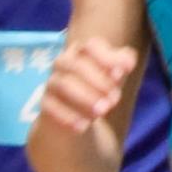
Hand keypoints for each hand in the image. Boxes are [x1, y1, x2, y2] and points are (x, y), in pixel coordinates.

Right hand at [34, 35, 138, 160]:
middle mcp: (64, 62)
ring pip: (63, 84)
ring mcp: (52, 82)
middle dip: (97, 81)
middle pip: (75, 64)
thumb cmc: (101, 85)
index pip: (92, 45)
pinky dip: (68, 116)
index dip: (107, 57)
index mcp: (83, 51)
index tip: (121, 74)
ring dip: (84, 98)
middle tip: (114, 100)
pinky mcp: (45, 102)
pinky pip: (51, 106)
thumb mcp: (116, 74)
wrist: (78, 114)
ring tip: (102, 112)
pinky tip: (84, 126)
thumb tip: (126, 64)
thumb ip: (123, 63)